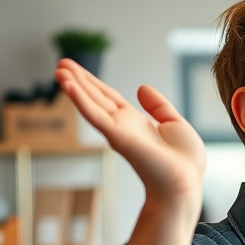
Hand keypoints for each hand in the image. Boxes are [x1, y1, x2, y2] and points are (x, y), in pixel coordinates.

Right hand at [54, 58, 205, 202]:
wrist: (185, 182)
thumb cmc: (184, 161)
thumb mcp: (174, 123)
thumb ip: (158, 105)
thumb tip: (141, 87)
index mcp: (135, 121)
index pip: (108, 97)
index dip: (93, 82)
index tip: (76, 69)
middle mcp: (122, 125)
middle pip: (96, 97)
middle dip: (78, 80)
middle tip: (60, 63)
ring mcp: (117, 131)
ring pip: (91, 104)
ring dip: (74, 87)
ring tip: (58, 70)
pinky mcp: (117, 137)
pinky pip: (95, 115)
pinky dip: (81, 100)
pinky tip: (68, 86)